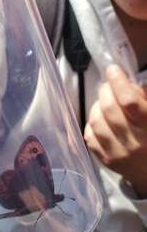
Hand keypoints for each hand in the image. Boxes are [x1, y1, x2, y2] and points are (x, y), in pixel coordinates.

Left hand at [84, 64, 146, 197]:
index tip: (113, 70)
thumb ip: (144, 100)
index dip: (118, 82)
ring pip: (96, 122)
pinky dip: (91, 123)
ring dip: (96, 106)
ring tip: (103, 102)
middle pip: (109, 109)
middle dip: (105, 91)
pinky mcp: (106, 161)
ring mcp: (117, 153)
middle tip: (107, 85)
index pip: (129, 102)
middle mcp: (134, 141)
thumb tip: (128, 84)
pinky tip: (98, 119)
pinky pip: (90, 137)